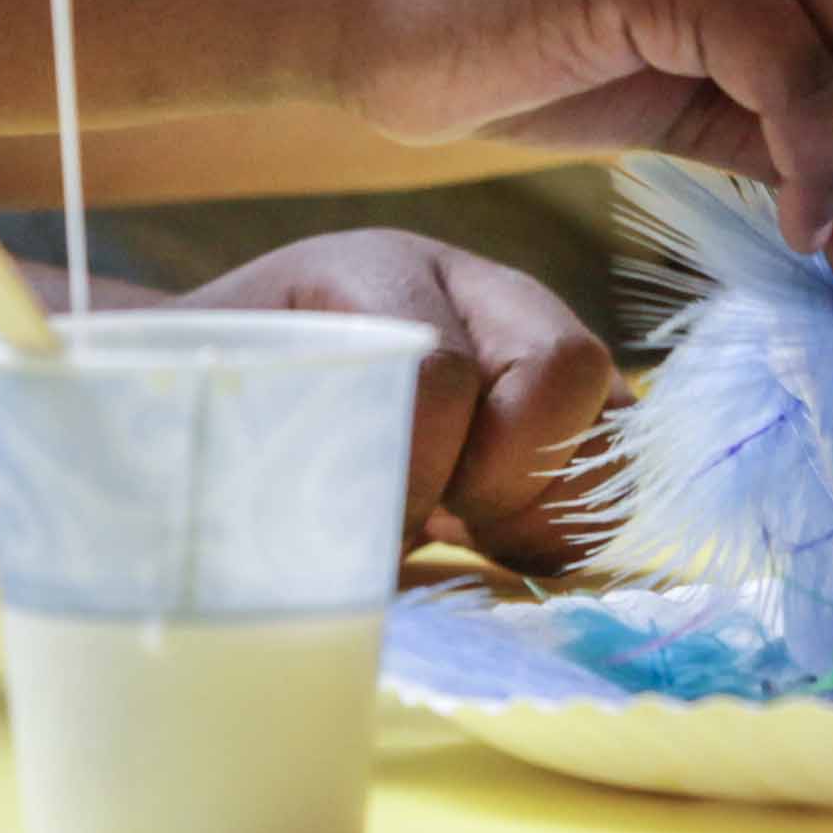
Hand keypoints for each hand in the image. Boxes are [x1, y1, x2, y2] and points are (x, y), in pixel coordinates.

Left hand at [187, 232, 618, 576]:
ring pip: (612, 425)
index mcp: (376, 273)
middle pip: (564, 366)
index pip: (440, 370)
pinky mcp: (568, 414)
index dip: (412, 472)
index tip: (361, 527)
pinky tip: (490, 541)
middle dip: (505, 473)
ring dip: (544, 505)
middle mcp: (477, 291)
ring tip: (463, 534)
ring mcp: (536, 348)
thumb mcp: (218, 408)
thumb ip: (262, 467)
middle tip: (439, 525)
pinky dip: (565, 526)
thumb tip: (339, 560)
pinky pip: (615, 472)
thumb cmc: (222, 402)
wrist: (233, 385)